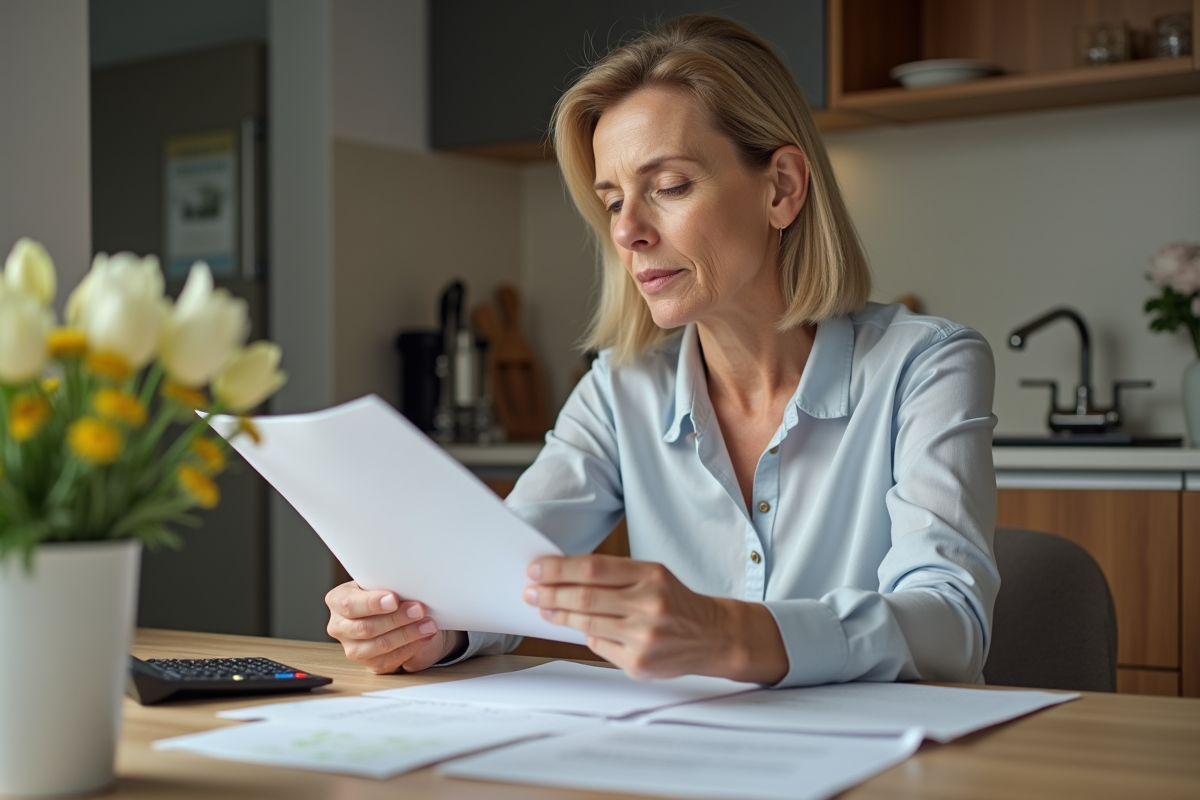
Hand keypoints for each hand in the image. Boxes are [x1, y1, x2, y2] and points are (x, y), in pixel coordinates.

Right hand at [325, 581, 464, 673]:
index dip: (372, 603)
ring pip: (380, 645)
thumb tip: (404, 586)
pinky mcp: (371, 664)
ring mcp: (353, 648)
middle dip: (396, 618)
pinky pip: (391, 659)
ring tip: (428, 624)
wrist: (393, 612)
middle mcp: (340, 627)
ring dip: (408, 634)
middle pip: (366, 628)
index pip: (349, 604)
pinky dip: (411, 647)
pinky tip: (424, 636)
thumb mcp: (381, 582)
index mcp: (337, 600)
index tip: (394, 599)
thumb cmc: (385, 592)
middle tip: (419, 610)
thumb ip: (386, 584)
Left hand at [524, 555, 787, 682]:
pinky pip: (599, 646)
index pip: (593, 569)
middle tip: (529, 590)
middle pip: (584, 598)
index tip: (536, 568)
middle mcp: (649, 605)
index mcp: (651, 576)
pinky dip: (585, 635)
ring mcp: (644, 637)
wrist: (713, 635)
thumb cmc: (675, 601)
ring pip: (587, 624)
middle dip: (549, 594)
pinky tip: (576, 628)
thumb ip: (613, 576)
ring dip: (558, 616)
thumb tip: (562, 577)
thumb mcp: (652, 576)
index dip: (558, 569)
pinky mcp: (639, 663)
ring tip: (543, 608)